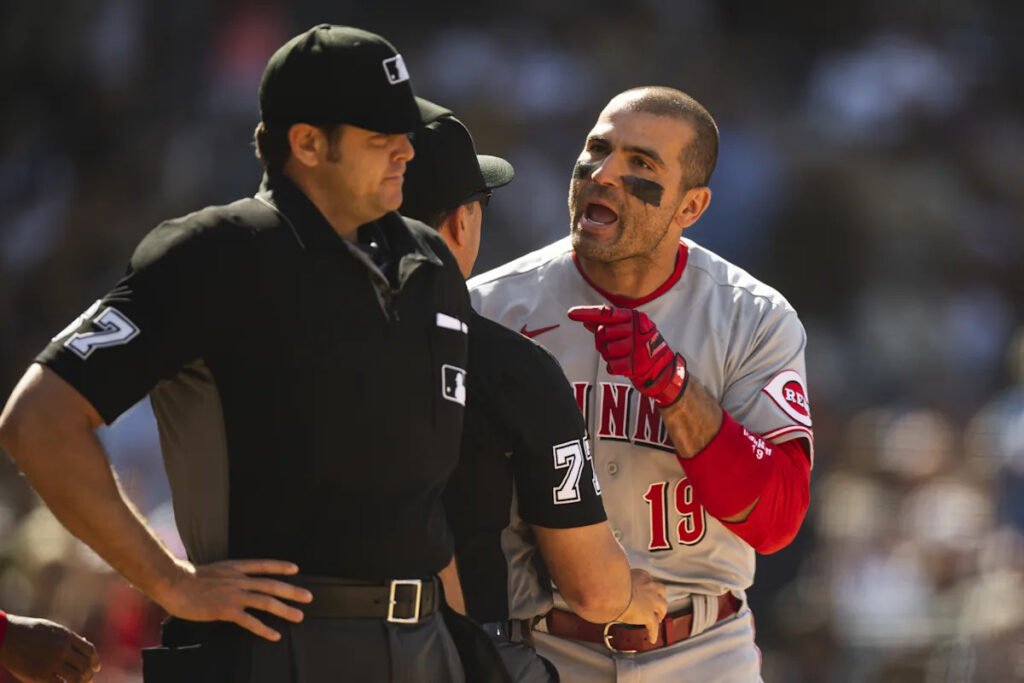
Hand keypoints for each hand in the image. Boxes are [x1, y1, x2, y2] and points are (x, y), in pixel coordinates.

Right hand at [0, 614, 100, 682]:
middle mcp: (62, 649)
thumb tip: (85, 642)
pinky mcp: (40, 675)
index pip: (89, 650)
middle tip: (89, 679)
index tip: (97, 667)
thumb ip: (68, 637)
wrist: (7, 636)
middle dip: (89, 674)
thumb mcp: (52, 629)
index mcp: (66, 636)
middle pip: (85, 665)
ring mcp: (51, 662)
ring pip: (76, 677)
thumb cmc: (29, 632)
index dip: (95, 661)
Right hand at [156, 559, 313, 641]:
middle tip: (308, 597)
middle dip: (292, 591)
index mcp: (235, 568)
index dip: (280, 566)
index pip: (263, 565)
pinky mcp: (227, 610)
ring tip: (299, 616)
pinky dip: (264, 629)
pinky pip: (250, 621)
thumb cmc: (188, 579)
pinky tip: (274, 635)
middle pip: (271, 585)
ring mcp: (234, 595)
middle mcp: (238, 580)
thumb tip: (232, 580)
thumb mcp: (213, 570)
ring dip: (285, 610)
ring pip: (266, 602)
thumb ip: (226, 575)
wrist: (174, 583)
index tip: (295, 569)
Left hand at [567, 306, 687, 405]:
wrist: (664, 370)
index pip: (606, 313)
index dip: (587, 313)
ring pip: (605, 350)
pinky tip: (625, 366)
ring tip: (623, 356)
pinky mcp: (635, 365)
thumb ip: (608, 325)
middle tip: (615, 347)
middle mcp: (636, 329)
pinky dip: (614, 368)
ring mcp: (636, 347)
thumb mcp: (629, 331)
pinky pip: (610, 366)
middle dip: (603, 341)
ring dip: (609, 356)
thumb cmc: (641, 347)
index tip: (570, 314)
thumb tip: (586, 320)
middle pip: (602, 333)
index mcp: (634, 317)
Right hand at [616, 569, 667, 643]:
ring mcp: (651, 601)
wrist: (612, 593)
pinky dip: (653, 632)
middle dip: (659, 596)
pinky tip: (652, 639)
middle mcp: (649, 586)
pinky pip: (653, 626)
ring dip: (661, 612)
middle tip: (654, 603)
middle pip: (661, 590)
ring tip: (657, 618)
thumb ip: (618, 580)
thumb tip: (608, 582)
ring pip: (663, 606)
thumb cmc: (609, 583)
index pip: (647, 578)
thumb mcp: (615, 577)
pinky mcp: (649, 616)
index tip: (643, 588)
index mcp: (640, 575)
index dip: (646, 585)